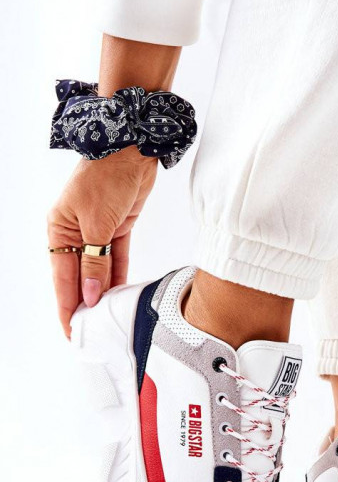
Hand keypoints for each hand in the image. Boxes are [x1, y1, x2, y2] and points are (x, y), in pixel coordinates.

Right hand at [47, 146, 157, 337]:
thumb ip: (95, 262)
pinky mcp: (117, 227)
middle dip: (84, 304)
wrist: (132, 148)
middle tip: (92, 333)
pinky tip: (120, 295)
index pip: (62, 278)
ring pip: (98, 270)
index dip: (67, 306)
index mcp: (59, 230)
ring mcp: (96, 230)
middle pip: (79, 277)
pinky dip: (118, 276)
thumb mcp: (98, 224)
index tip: (72, 331)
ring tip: (107, 320)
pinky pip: (116, 258)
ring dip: (103, 292)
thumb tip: (89, 295)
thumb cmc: (107, 177)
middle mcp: (75, 233)